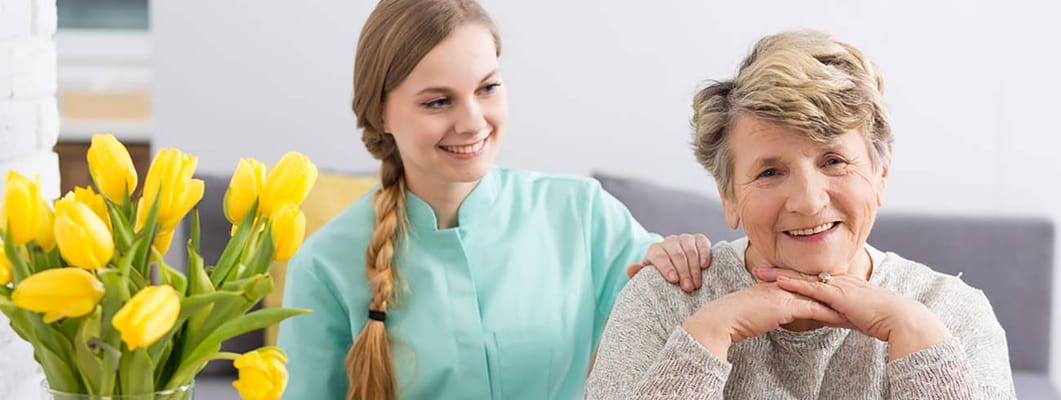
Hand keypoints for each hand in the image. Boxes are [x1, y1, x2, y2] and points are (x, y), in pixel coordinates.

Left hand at [626, 233, 711, 292]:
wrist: (675, 266)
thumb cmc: (660, 275)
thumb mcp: (648, 276)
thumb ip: (638, 273)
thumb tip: (631, 268)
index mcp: (655, 250)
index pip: (659, 256)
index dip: (666, 267)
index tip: (673, 280)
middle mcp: (669, 241)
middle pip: (676, 255)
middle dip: (683, 272)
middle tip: (688, 288)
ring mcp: (684, 239)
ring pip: (690, 250)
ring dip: (694, 268)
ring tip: (696, 284)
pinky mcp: (698, 239)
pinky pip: (702, 242)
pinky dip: (704, 253)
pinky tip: (704, 266)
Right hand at [681, 282, 849, 358]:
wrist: (723, 318)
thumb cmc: (734, 316)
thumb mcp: (754, 307)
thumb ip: (767, 305)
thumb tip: (773, 312)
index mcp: (777, 283)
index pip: (806, 284)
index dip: (823, 289)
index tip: (839, 295)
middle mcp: (783, 285)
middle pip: (817, 287)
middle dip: (837, 295)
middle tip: (855, 300)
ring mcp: (785, 294)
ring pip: (819, 297)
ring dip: (838, 305)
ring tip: (855, 311)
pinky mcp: (786, 306)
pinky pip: (813, 309)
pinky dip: (829, 315)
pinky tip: (843, 320)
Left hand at [755, 267, 951, 359]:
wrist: (898, 318)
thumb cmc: (881, 319)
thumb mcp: (854, 315)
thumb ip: (839, 313)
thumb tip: (826, 316)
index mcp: (840, 285)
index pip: (810, 278)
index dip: (791, 275)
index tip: (772, 273)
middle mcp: (836, 281)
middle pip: (802, 274)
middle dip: (779, 271)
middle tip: (758, 268)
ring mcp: (837, 286)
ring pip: (803, 278)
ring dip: (780, 275)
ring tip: (760, 272)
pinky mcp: (838, 295)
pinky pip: (812, 288)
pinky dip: (795, 284)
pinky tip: (779, 282)